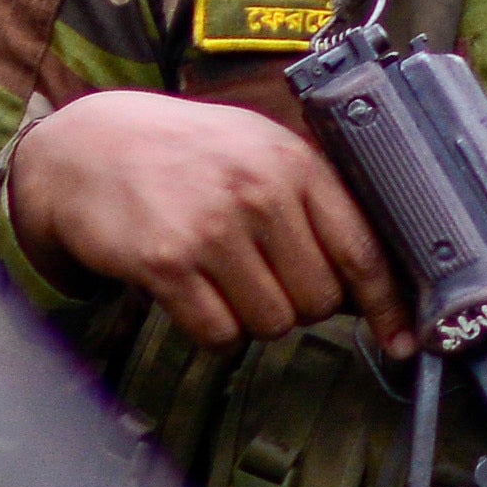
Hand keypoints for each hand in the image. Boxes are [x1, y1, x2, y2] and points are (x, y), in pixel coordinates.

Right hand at [5, 88, 410, 350]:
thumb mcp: (256, 149)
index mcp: (292, 162)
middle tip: (264, 279)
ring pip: (271, 323)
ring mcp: (211, 228)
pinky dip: (211, 328)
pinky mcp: (166, 262)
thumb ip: (312, 202)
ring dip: (251, 317)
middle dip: (298, 305)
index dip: (386, 305)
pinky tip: (192, 291)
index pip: (361, 249)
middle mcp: (258, 191)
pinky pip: (218, 333)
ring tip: (222, 277)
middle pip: (318, 301)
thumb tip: (368, 284)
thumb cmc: (183, 154)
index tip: (401, 339)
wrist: (85, 147)